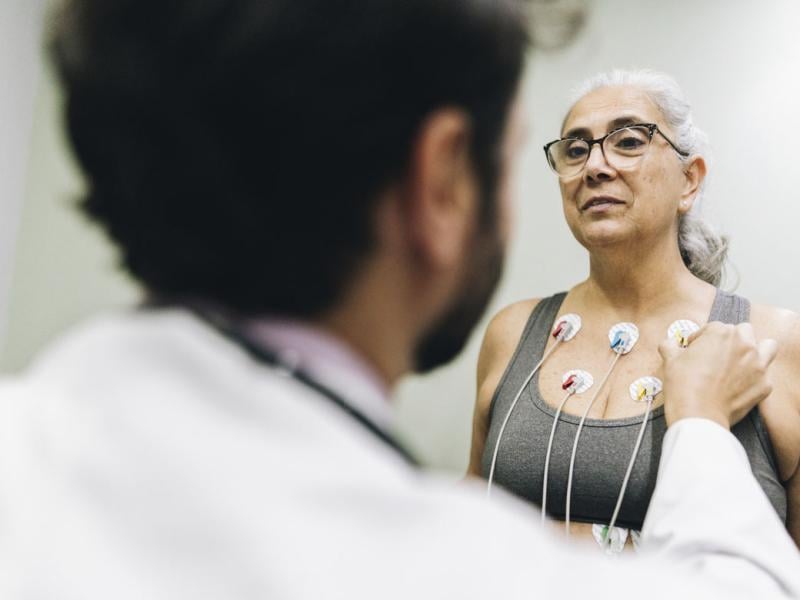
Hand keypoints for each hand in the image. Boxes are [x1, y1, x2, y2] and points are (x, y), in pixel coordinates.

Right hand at [658, 322, 777, 428]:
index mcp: (721, 333)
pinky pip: (766, 374)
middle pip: (742, 331)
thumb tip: (669, 344)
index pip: (713, 327)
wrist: (698, 414)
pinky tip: (741, 384)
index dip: (701, 339)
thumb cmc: (684, 385)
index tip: (696, 350)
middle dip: (730, 340)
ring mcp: (758, 364)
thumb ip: (670, 345)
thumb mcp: (670, 360)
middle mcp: (744, 344)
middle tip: (717, 354)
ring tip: (741, 361)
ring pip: (767, 346)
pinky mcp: (764, 384)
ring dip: (756, 350)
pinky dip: (756, 377)